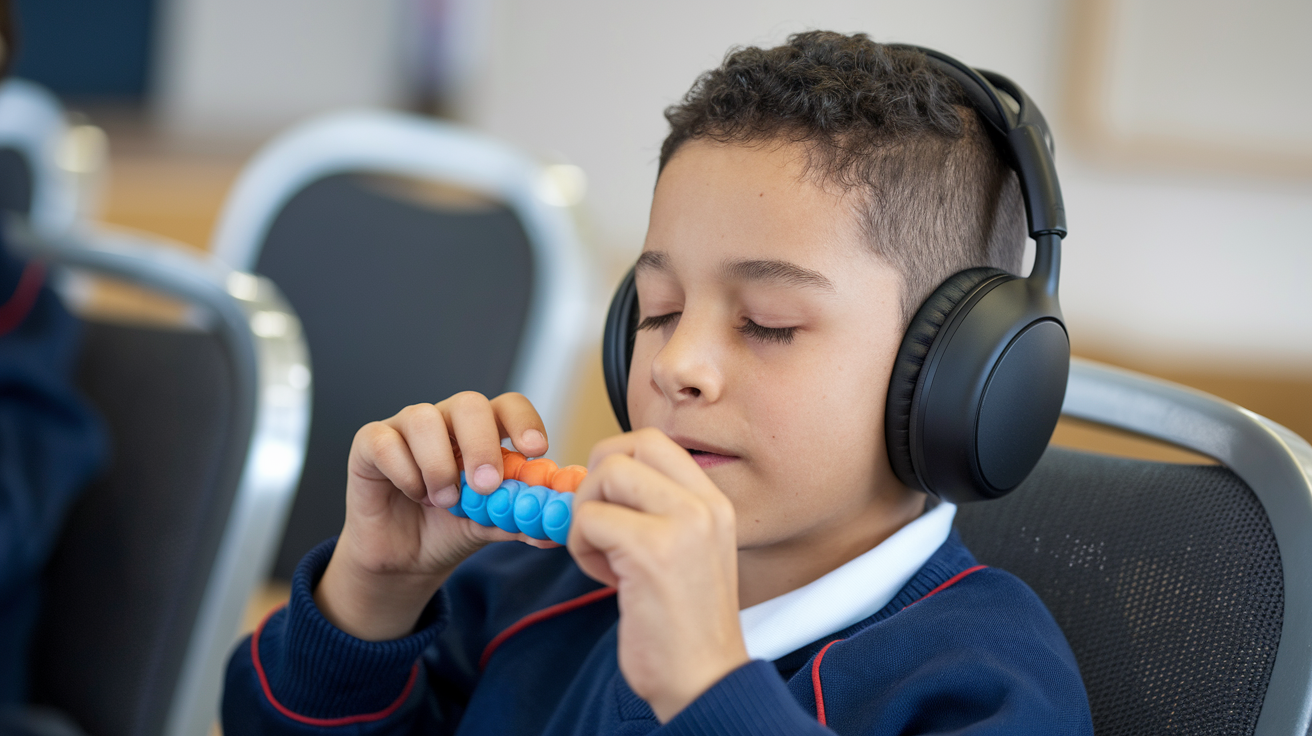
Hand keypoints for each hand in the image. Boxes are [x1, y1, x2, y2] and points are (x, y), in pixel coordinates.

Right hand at [316, 392, 556, 640]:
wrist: (404, 557)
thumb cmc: (449, 528)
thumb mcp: (490, 527)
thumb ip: (520, 522)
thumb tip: (556, 531)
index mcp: (483, 431)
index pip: (508, 406)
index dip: (524, 422)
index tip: (535, 451)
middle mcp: (446, 420)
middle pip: (469, 404)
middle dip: (482, 444)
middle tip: (487, 485)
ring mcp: (406, 427)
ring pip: (424, 419)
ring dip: (439, 465)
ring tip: (444, 501)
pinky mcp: (370, 443)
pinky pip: (385, 442)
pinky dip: (404, 471)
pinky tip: (413, 494)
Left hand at [568, 428, 749, 721]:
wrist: (704, 680)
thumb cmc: (683, 625)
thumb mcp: (684, 552)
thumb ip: (653, 512)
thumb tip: (595, 479)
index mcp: (713, 502)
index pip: (653, 442)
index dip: (613, 463)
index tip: (608, 505)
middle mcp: (704, 505)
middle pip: (624, 447)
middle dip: (592, 482)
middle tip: (597, 526)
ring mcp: (683, 523)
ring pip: (603, 475)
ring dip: (585, 516)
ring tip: (605, 557)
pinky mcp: (653, 550)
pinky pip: (589, 519)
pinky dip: (582, 548)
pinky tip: (609, 579)